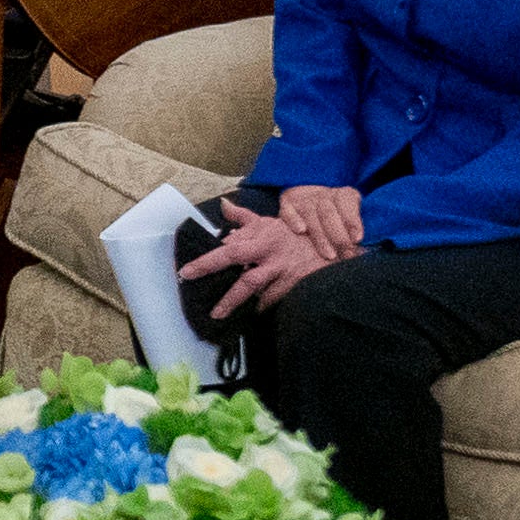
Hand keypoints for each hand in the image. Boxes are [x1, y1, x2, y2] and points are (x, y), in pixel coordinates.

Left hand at [178, 201, 344, 314]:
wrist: (333, 246)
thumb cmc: (295, 234)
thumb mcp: (270, 222)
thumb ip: (244, 217)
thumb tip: (223, 205)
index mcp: (261, 236)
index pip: (229, 249)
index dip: (208, 262)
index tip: (187, 272)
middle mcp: (270, 253)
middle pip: (240, 268)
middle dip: (218, 282)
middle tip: (201, 297)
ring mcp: (283, 270)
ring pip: (255, 287)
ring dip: (236, 301)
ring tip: (220, 314)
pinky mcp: (295, 283)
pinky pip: (273, 299)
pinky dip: (261, 307)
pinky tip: (251, 313)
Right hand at [275, 184, 365, 265]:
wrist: (307, 196)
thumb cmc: (336, 214)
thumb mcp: (351, 214)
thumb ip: (355, 225)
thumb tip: (358, 244)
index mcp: (341, 194)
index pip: (347, 202)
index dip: (352, 221)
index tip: (357, 239)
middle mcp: (322, 194)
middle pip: (329, 213)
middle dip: (338, 236)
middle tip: (346, 255)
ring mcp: (303, 200)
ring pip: (310, 215)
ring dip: (320, 237)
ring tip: (330, 256)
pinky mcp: (287, 205)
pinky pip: (288, 212)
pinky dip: (294, 220)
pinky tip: (301, 231)